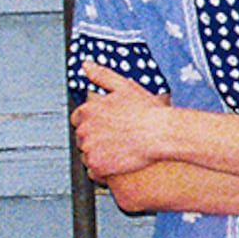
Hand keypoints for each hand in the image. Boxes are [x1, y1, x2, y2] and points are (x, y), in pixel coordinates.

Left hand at [72, 59, 177, 178]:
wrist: (160, 134)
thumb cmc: (147, 111)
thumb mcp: (124, 86)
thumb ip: (101, 75)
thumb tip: (85, 65)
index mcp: (88, 111)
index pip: (77, 119)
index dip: (92, 123)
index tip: (106, 127)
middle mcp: (84, 130)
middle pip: (82, 138)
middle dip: (95, 139)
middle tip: (116, 139)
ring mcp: (90, 149)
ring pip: (87, 155)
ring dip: (98, 154)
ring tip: (119, 151)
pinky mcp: (98, 166)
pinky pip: (93, 172)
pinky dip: (102, 170)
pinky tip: (117, 163)